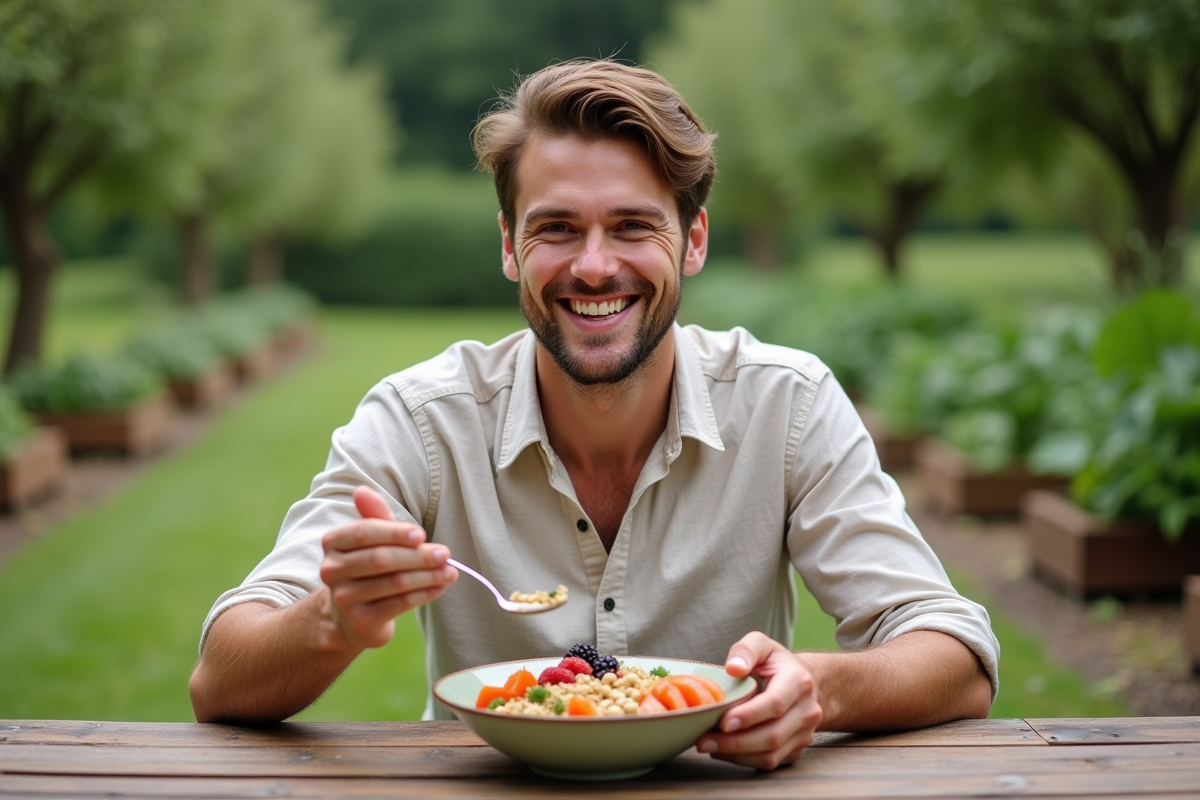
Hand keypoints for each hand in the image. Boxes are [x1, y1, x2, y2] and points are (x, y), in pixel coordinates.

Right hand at [319, 486, 456, 649]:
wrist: (351, 616)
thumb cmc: (367, 569)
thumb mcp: (371, 540)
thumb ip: (374, 516)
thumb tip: (362, 490)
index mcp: (333, 543)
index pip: (364, 532)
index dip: (395, 533)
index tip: (422, 535)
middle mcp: (332, 570)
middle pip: (381, 559)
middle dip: (418, 556)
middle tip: (445, 554)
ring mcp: (344, 598)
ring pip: (394, 583)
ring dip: (428, 576)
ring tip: (450, 572)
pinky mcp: (361, 621)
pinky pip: (399, 604)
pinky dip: (424, 594)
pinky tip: (439, 588)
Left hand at [696, 631, 821, 770]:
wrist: (806, 684)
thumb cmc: (777, 665)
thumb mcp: (762, 645)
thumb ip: (746, 650)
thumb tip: (733, 668)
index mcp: (799, 682)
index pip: (775, 704)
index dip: (749, 715)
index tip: (723, 722)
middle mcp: (806, 711)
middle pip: (772, 735)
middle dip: (736, 742)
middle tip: (704, 741)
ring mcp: (804, 734)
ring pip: (771, 754)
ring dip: (737, 755)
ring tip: (709, 746)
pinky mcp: (796, 749)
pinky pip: (770, 762)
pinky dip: (744, 760)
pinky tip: (723, 750)